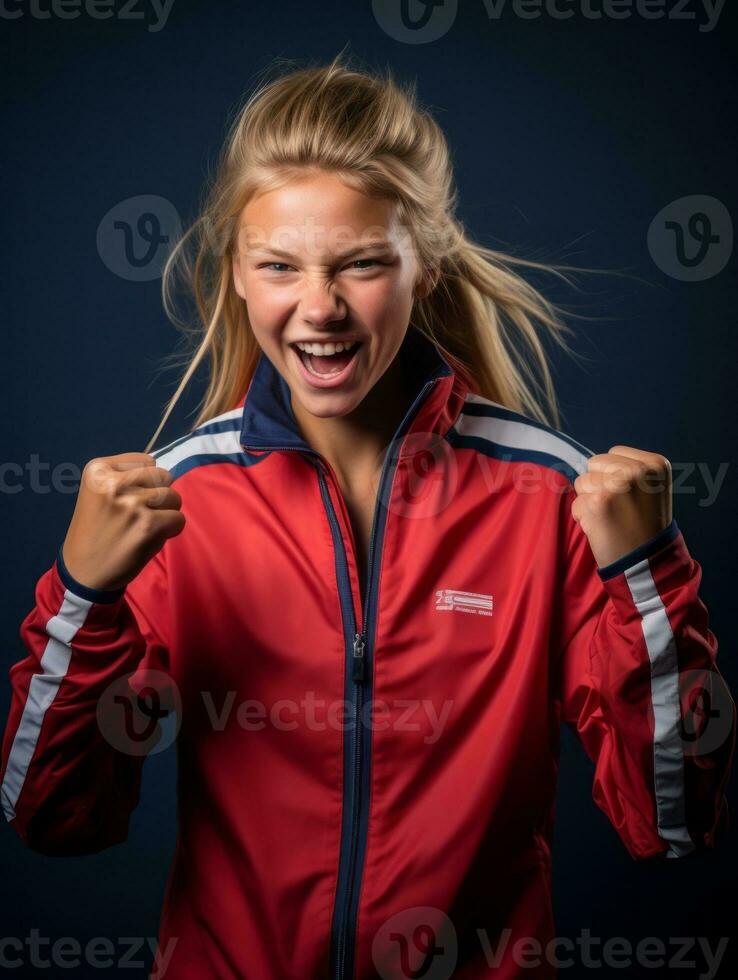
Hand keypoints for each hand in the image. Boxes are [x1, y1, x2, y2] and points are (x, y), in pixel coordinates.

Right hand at [62, 453, 185, 591]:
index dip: (144, 482)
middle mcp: (113, 482)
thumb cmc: (97, 529)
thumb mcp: (99, 492)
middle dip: (158, 495)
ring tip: (143, 526)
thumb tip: (169, 473)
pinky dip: (171, 530)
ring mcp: (131, 503)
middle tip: (138, 515)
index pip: (147, 461)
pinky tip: (149, 538)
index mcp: (98, 469)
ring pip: (174, 496)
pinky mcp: (148, 525)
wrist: (83, 571)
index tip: (125, 500)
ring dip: (165, 512)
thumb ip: (128, 478)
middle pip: (163, 476)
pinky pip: (179, 519)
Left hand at [571, 446, 671, 568]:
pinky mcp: (598, 502)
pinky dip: (584, 517)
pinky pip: (577, 503)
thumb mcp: (652, 490)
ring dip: (590, 501)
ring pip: (582, 481)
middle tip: (619, 509)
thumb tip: (592, 462)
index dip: (614, 477)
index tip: (630, 498)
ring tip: (612, 518)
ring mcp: (617, 485)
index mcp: (655, 464)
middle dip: (599, 485)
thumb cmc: (645, 526)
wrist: (649, 563)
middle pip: (595, 464)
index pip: (613, 454)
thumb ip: (629, 470)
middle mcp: (638, 470)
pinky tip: (603, 528)